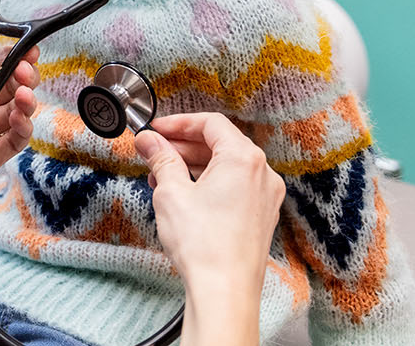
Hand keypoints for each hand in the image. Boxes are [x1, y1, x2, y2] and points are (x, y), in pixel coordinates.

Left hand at [0, 18, 38, 226]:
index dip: (10, 54)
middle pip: (9, 85)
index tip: (25, 47)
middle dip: (22, 74)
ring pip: (16, 110)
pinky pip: (15, 140)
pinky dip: (23, 127)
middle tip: (26, 69)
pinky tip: (19, 117)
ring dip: (26, 99)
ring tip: (23, 94)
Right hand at [134, 113, 285, 345]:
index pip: (210, 124)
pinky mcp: (261, 217)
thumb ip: (160, 158)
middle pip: (220, 144)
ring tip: (162, 176)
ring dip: (194, 165)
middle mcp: (262, 174)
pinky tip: (184, 195)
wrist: (224, 291)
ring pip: (226, 167)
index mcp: (244, 159)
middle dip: (183, 146)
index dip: (178, 123)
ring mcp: (265, 197)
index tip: (156, 130)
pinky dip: (209, 184)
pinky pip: (234, 187)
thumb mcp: (171, 192)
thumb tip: (149, 141)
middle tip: (154, 151)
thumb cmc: (204, 244)